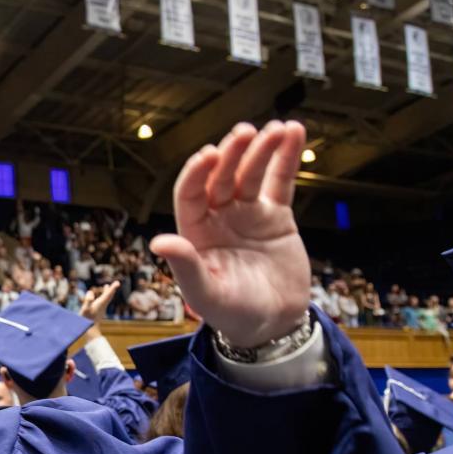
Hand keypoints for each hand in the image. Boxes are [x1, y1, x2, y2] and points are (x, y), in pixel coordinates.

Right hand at [80, 280, 119, 323]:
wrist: (90, 331)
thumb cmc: (87, 320)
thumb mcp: (85, 309)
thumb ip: (88, 300)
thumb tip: (90, 291)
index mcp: (101, 304)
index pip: (108, 294)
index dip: (112, 288)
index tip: (118, 282)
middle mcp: (103, 306)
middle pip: (109, 296)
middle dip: (111, 289)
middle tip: (116, 283)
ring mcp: (101, 309)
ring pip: (106, 299)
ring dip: (107, 292)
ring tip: (107, 286)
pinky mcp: (99, 312)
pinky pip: (103, 302)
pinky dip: (103, 297)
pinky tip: (100, 298)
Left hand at [150, 121, 309, 347]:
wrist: (271, 324)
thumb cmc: (231, 313)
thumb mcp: (206, 292)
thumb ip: (186, 266)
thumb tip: (159, 242)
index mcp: (194, 232)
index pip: (190, 194)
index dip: (197, 174)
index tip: (208, 156)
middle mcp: (218, 217)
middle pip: (222, 177)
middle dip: (233, 154)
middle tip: (245, 133)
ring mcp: (247, 213)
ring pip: (251, 174)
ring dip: (262, 150)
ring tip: (276, 129)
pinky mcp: (276, 216)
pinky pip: (280, 181)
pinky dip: (286, 158)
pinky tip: (293, 132)